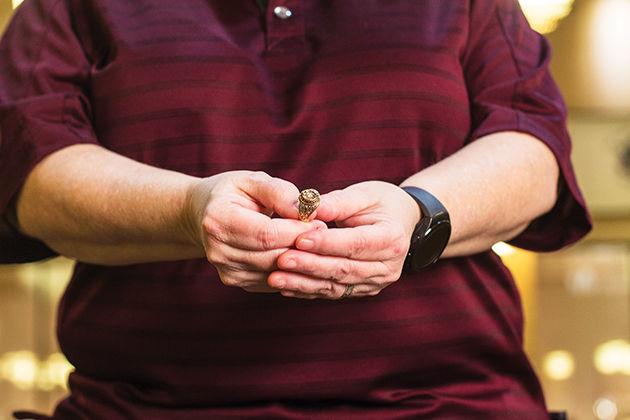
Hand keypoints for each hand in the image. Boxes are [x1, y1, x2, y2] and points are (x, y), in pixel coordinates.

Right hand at [185, 171, 325, 292]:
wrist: (204, 214)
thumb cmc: (233, 193)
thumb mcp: (253, 180)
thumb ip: (279, 193)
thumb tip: (306, 210)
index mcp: (218, 220)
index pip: (266, 234)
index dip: (296, 231)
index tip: (319, 222)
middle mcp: (217, 250)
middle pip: (272, 256)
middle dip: (302, 246)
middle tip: (324, 232)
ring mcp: (225, 270)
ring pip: (275, 272)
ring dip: (300, 260)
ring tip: (315, 242)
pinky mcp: (236, 281)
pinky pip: (272, 281)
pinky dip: (290, 270)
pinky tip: (302, 255)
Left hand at [268, 181, 419, 298]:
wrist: (401, 221)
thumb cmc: (381, 203)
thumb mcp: (364, 194)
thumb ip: (338, 202)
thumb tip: (310, 207)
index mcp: (392, 238)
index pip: (355, 244)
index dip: (326, 243)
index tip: (299, 239)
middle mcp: (387, 266)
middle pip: (344, 269)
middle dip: (309, 266)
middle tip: (280, 260)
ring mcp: (376, 282)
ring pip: (336, 286)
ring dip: (303, 283)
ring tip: (275, 277)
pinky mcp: (362, 290)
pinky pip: (332, 293)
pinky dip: (307, 290)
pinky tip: (285, 286)